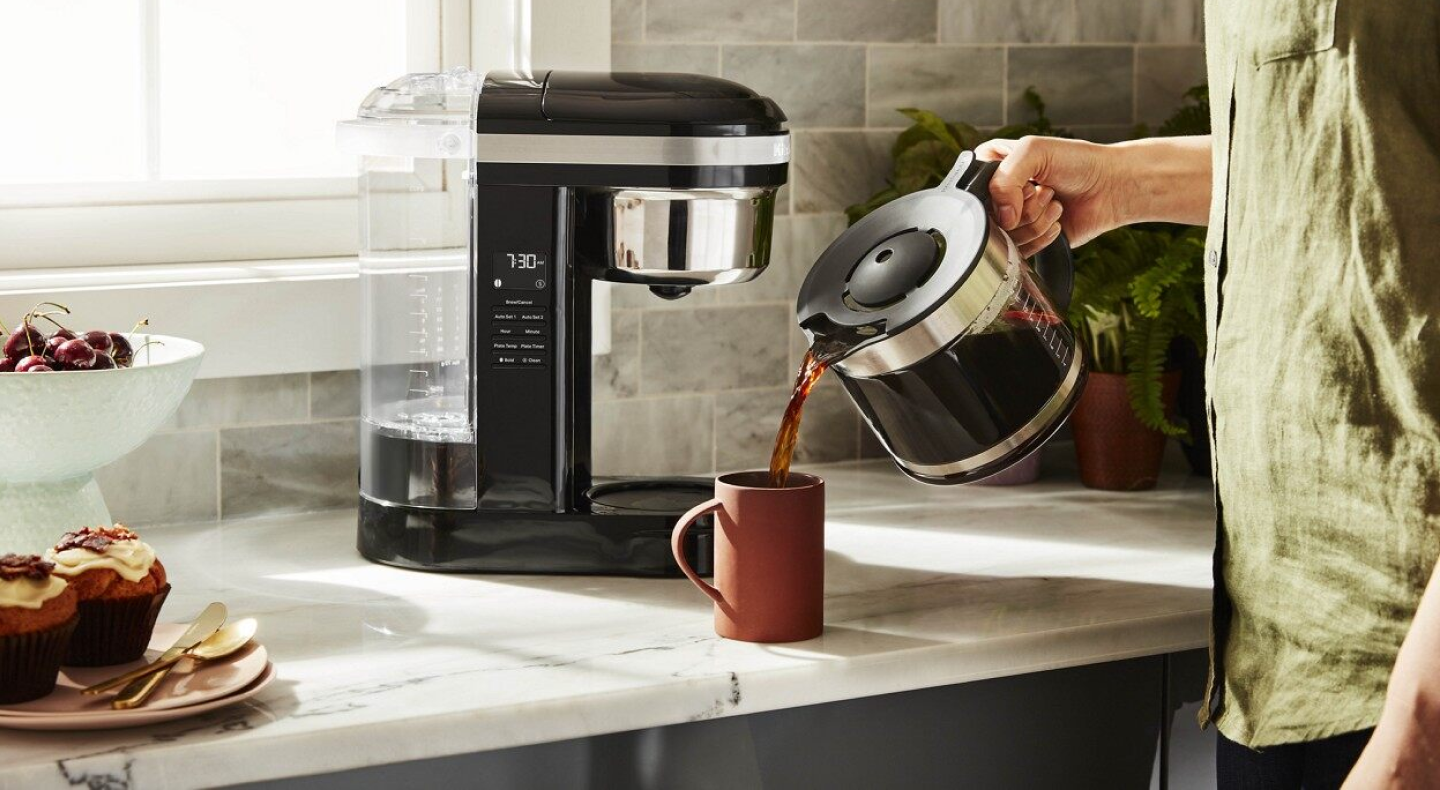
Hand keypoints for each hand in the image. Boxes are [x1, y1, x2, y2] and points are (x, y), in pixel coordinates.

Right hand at [976, 136, 1131, 255]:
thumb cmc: (1077, 161)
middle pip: (988, 218)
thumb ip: (1005, 178)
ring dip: (1036, 220)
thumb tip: (1003, 218)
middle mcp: (999, 195)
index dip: (996, 192)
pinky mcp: (1026, 241)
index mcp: (992, 167)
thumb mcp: (1034, 151)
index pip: (972, 189)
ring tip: (1052, 203)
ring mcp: (1012, 220)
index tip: (1023, 184)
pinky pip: (1020, 251)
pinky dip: (1042, 236)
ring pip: (1005, 237)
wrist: (1110, 186)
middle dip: (1022, 207)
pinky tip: (1055, 220)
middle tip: (1042, 191)